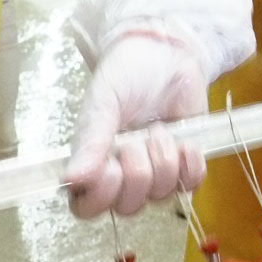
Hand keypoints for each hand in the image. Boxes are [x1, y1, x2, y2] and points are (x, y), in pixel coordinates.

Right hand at [65, 35, 210, 217]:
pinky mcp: (185, 166)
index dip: (101, 196)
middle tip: (138, 138)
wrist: (167, 53)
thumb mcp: (103, 102)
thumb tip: (71, 178)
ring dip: (164, 162)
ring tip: (160, 130)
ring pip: (161, 197)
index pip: (88, 208)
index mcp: (93, 164)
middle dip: (138, 172)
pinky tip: (186, 144)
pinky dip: (190, 167)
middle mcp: (122, 176)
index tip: (110, 167)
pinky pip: (190, 187)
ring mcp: (156, 174)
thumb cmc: (127, 75)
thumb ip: (90, 140)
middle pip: (128, 207)